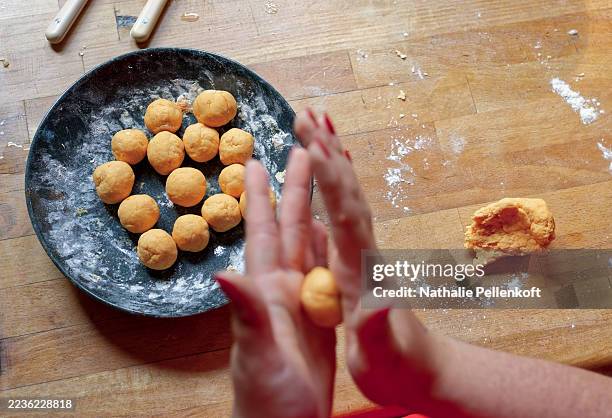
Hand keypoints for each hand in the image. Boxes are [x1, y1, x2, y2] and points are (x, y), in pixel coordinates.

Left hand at [216, 148, 334, 417]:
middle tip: (298, 150)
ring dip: (311, 211)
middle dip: (294, 188)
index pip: (263, 233)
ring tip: (318, 182)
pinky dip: (328, 246)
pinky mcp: (317, 317)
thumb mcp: (259, 356)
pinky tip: (330, 232)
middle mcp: (280, 289)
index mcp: (267, 291)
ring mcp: (300, 302)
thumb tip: (225, 271)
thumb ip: (247, 313)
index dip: (259, 197)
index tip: (254, 160)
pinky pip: (324, 271)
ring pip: (307, 244)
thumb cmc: (269, 400)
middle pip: (289, 228)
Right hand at [294, 109, 442, 412]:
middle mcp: (365, 251)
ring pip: (349, 195)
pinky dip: (337, 184)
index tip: (309, 136)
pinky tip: (330, 173)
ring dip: (333, 159)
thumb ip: (377, 329)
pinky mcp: (362, 259)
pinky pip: (347, 212)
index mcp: (362, 268)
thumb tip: (380, 301)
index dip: (327, 172)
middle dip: (327, 150)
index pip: (343, 210)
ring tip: (317, 127)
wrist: (426, 372)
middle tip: (307, 112)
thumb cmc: (396, 369)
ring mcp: (365, 252)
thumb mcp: (379, 356)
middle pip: (347, 191)